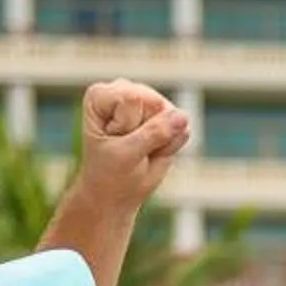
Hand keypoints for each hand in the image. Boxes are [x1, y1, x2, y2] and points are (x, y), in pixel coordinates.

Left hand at [77, 79, 189, 203]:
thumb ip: (153, 133)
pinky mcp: (165, 116)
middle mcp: (123, 91)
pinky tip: (155, 152)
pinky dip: (172, 146)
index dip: (130, 127)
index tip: (117, 142)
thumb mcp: (127, 155)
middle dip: (148, 133)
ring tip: (142, 151)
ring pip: (172, 115)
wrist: (116, 195)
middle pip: (154, 103)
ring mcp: (145, 102)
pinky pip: (183, 127)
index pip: (132, 99)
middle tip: (131, 149)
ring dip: (162, 141)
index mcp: (101, 95)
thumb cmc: (111, 174)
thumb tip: (183, 117)